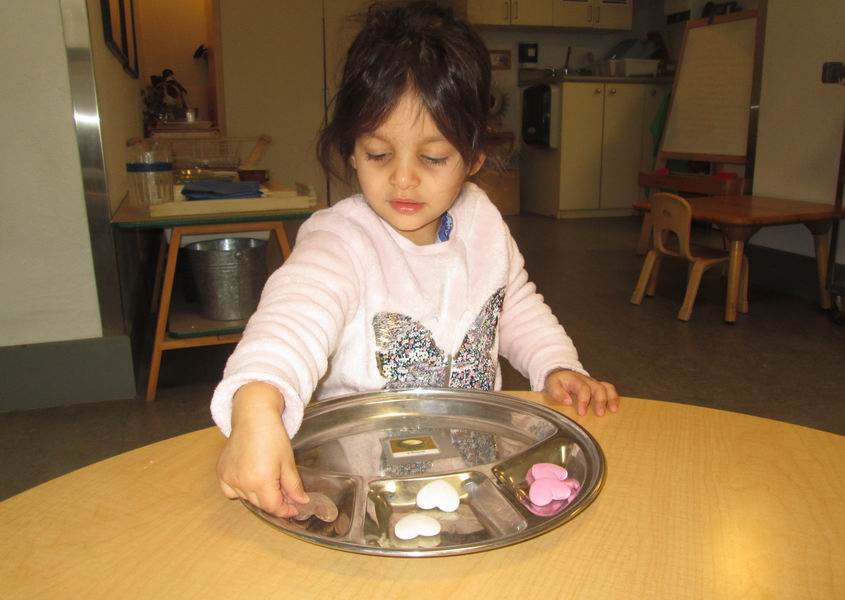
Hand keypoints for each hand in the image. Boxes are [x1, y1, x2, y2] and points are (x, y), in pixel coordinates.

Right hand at [217, 382, 308, 517]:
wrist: (253, 417)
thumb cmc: (273, 436)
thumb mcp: (288, 462)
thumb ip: (294, 486)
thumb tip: (301, 502)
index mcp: (261, 481)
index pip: (273, 507)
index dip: (285, 510)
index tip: (294, 508)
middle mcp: (243, 483)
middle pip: (260, 504)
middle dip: (274, 502)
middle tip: (285, 494)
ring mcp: (229, 478)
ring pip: (246, 499)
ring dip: (258, 497)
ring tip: (268, 482)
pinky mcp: (222, 472)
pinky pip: (230, 491)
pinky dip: (240, 491)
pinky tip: (249, 480)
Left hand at [544, 369, 618, 416]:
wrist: (562, 374)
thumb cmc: (557, 382)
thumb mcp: (552, 385)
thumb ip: (557, 393)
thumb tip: (568, 402)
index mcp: (576, 380)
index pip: (583, 389)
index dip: (584, 401)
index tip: (582, 413)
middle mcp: (587, 381)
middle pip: (598, 388)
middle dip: (600, 401)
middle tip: (600, 414)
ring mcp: (594, 383)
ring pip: (607, 388)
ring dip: (611, 399)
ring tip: (613, 410)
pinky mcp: (598, 387)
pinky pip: (610, 389)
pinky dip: (614, 398)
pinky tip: (615, 408)